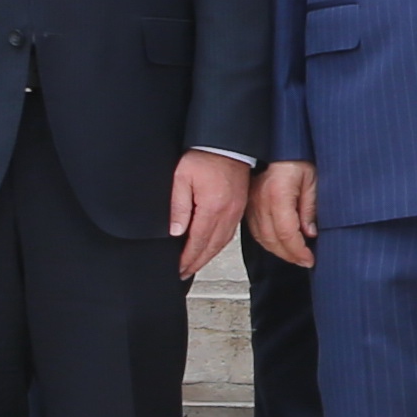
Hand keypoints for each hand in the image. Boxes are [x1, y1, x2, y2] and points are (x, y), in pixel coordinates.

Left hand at [169, 151, 251, 283]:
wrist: (228, 143)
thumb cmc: (205, 156)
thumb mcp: (181, 178)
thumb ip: (178, 206)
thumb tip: (176, 232)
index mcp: (212, 208)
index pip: (197, 242)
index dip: (187, 259)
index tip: (179, 268)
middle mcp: (227, 213)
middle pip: (211, 248)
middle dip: (196, 263)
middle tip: (184, 272)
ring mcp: (236, 211)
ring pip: (221, 243)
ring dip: (207, 256)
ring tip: (195, 264)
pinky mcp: (240, 207)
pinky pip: (229, 233)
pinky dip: (218, 245)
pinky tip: (211, 247)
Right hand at [250, 160, 319, 267]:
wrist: (278, 146)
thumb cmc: (295, 158)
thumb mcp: (311, 180)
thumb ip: (309, 208)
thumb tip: (310, 233)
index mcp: (278, 195)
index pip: (287, 233)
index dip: (298, 251)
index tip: (309, 259)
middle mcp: (260, 201)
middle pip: (273, 240)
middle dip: (290, 255)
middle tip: (304, 261)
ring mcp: (251, 204)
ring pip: (262, 238)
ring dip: (278, 251)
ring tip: (294, 256)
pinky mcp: (247, 205)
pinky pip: (255, 231)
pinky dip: (267, 242)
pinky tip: (279, 245)